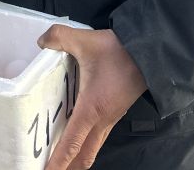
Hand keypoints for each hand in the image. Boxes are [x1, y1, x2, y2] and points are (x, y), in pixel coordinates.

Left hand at [38, 25, 147, 169]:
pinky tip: (76, 137)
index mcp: (91, 109)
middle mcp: (102, 120)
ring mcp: (110, 118)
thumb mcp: (85, 41)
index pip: (71, 144)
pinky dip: (86, 145)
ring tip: (60, 161)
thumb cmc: (120, 51)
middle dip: (66, 167)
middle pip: (83, 156)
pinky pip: (98, 137)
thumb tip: (42, 41)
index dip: (57, 162)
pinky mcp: (115, 112)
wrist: (151, 52)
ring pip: (92, 148)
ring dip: (77, 158)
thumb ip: (59, 36)